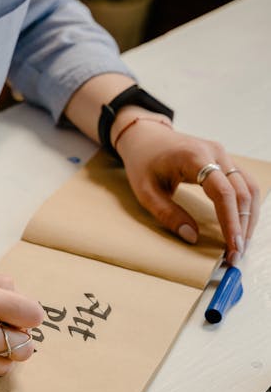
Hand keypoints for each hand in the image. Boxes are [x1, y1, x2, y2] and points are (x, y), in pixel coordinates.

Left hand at [114, 116, 259, 264]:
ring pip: (249, 188)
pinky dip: (245, 207)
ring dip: (248, 218)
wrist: (145, 137)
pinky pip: (243, 185)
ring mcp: (223, 155)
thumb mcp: (146, 192)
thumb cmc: (143, 162)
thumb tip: (192, 237)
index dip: (231, 222)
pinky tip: (240, 227)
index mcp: (195, 157)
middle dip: (242, 226)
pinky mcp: (224, 161)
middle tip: (236, 255)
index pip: (223, 192)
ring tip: (240, 245)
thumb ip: (168, 214)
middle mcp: (215, 153)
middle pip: (242, 192)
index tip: (232, 247)